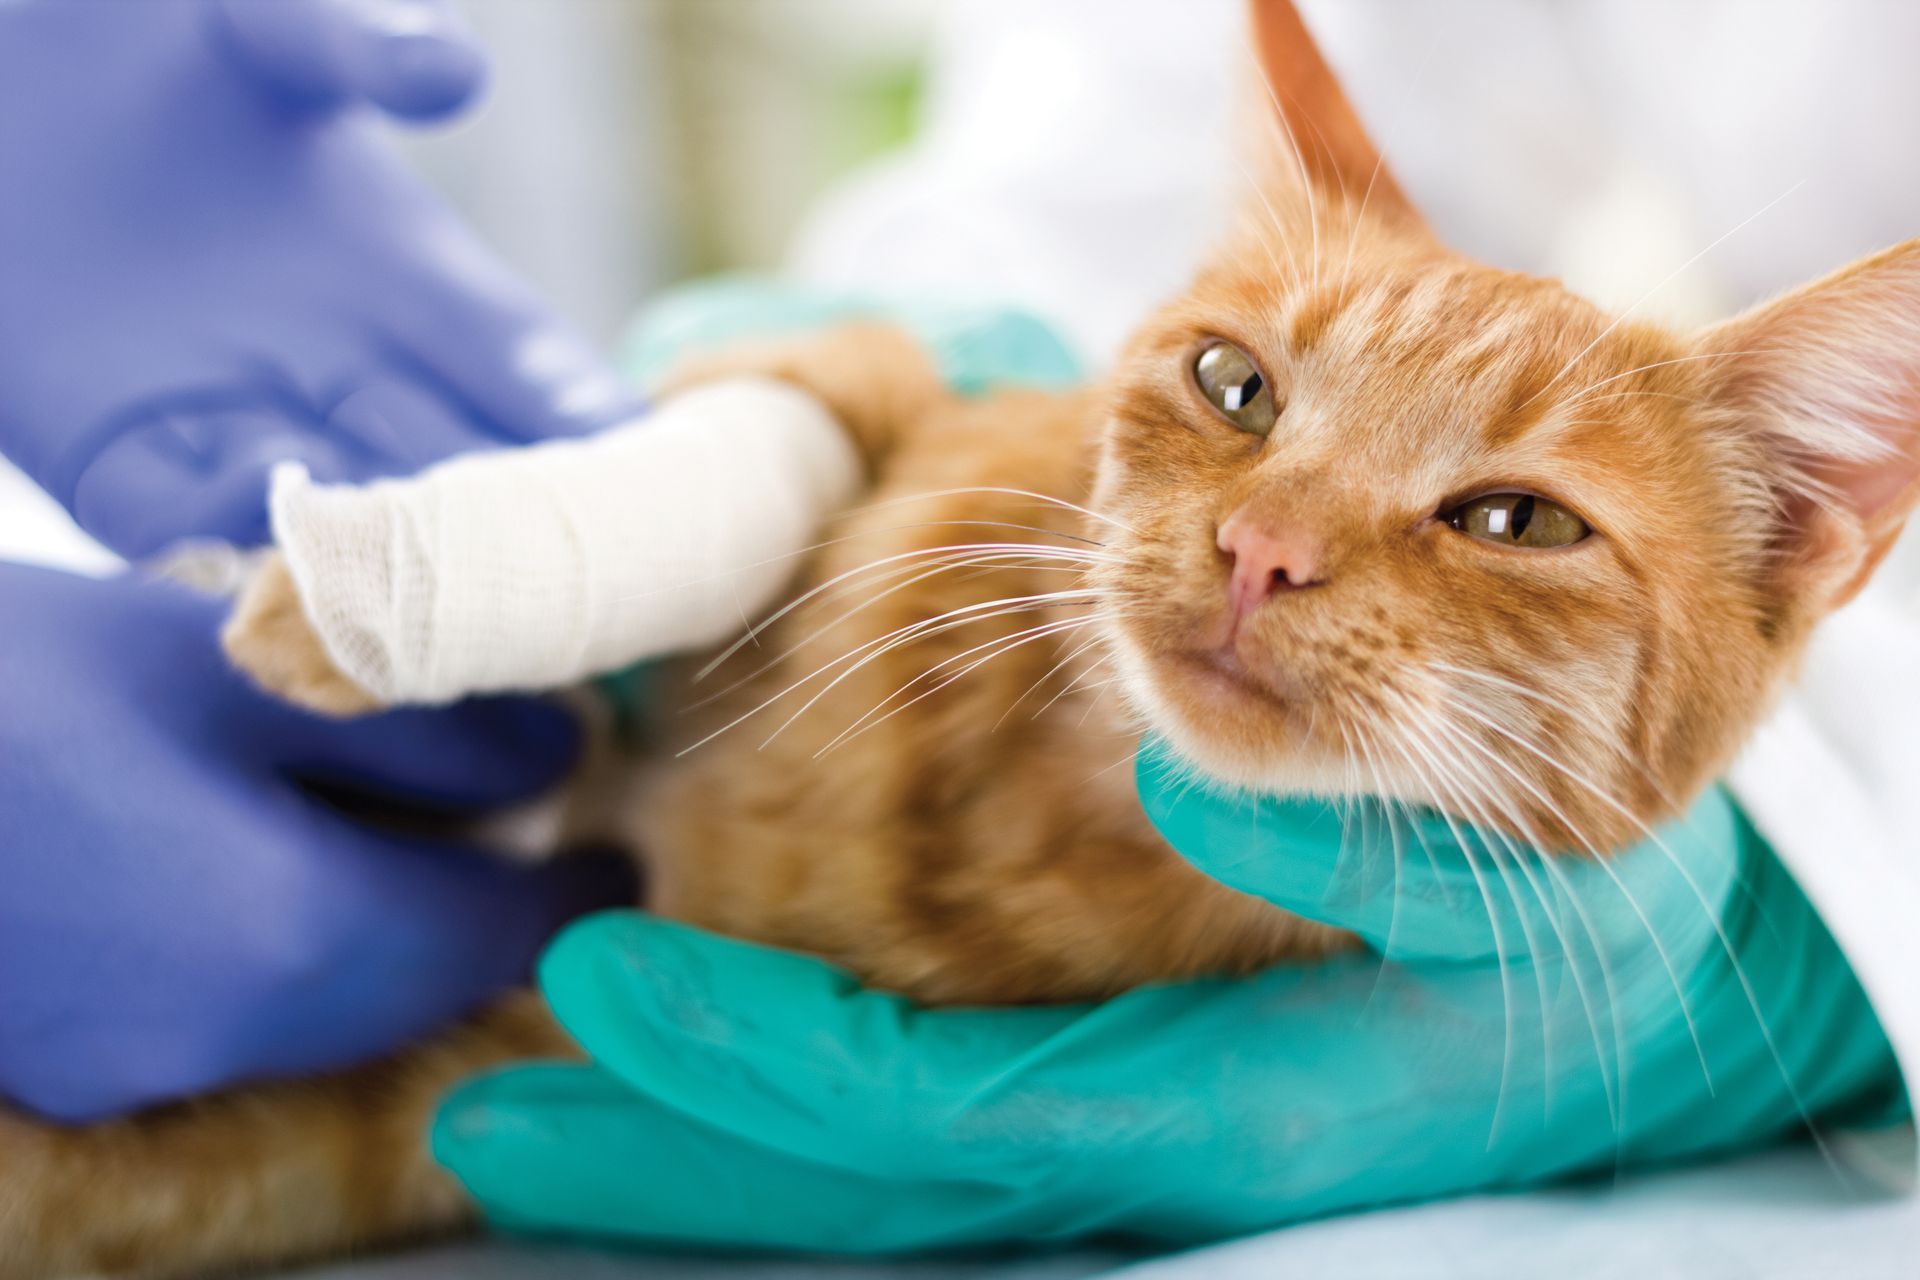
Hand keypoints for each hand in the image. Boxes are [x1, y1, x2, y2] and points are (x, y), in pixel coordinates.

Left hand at [0, 0, 638, 558]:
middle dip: (514, 538)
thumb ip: (360, 45)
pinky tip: (266, 553)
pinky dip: (225, 541)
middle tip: (574, 596)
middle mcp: (344, 366)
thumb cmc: (156, 40)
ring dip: (383, 564)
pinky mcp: (115, 453)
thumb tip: (457, 71)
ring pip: (340, 520)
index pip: (530, 372)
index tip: (650, 481)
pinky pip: (182, 521)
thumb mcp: (267, 29)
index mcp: (412, 277)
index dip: (588, 427)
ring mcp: (237, 419)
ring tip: (431, 607)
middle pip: (458, 473)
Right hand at [0, 561, 630, 1122]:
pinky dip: (286, 941)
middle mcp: (224, 1036)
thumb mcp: (225, 668)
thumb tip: (549, 756)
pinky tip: (273, 858)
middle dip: (479, 906)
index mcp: (289, 940)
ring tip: (416, 829)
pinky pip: (229, 1006)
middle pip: (412, 979)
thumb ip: (416, 723)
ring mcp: (129, 1062)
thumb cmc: (2, 687)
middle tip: (528, 828)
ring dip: (386, 924)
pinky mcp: (61, 1051)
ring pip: (324, 1000)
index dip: (567, 886)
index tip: (618, 852)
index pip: (491, 932)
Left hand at [432, 739, 1896, 1249]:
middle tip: (498, 1092)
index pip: (951, 1110)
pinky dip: (803, 1101)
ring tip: (540, 1101)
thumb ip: (1378, 838)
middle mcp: (1152, 1150)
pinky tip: (718, 1059)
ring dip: (711, 1145)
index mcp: (1233, 1102)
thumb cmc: (1593, 932)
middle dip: (684, 1145)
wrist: (1639, 1015)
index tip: (606, 989)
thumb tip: (1192, 772)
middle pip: (875, 1180)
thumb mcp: (1525, 867)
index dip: (767, 1067)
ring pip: (888, 1177)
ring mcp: (1127, 1139)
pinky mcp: (1127, 1101)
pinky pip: (938, 1128)